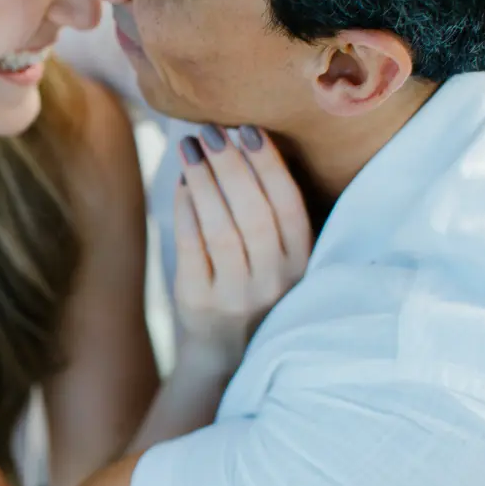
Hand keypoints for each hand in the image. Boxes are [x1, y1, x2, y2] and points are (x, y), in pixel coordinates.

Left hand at [173, 125, 311, 367]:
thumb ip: (269, 212)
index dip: (270, 166)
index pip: (290, 206)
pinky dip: (185, 208)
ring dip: (204, 181)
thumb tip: (241, 141)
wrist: (225, 355)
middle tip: (211, 132)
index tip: (249, 130)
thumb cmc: (252, 288)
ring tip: (189, 148)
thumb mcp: (278, 258)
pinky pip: (192, 246)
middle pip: (254, 214)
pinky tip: (181, 183)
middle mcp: (276, 281)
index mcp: (303, 263)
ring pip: (221, 228)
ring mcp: (238, 295)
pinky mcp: (201, 301)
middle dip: (231, 166)